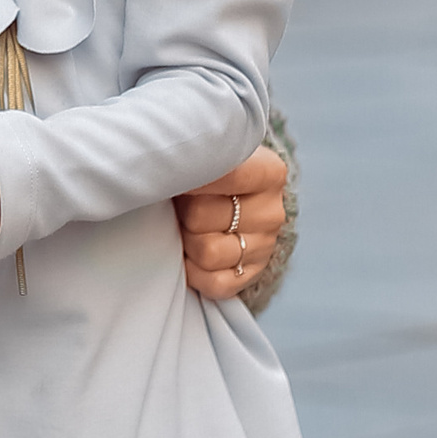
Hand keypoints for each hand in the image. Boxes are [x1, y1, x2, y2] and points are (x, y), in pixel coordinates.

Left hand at [175, 146, 286, 299]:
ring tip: (185, 225)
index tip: (171, 174)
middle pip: (199, 217)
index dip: (184, 177)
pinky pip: (215, 284)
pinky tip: (190, 252)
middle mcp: (272, 212)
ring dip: (185, 240)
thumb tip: (164, 168)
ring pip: (207, 253)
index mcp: (268, 172)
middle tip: (179, 202)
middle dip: (180, 210)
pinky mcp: (251, 274)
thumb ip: (194, 157)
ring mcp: (265, 246)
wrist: (225, 196)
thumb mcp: (206, 152)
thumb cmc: (206, 170)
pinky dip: (194, 271)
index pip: (219, 175)